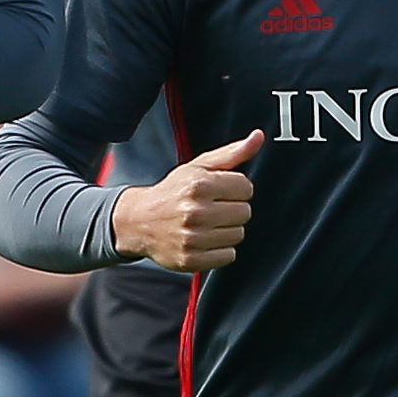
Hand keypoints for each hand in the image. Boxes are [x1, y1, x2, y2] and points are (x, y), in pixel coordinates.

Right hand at [112, 131, 260, 271]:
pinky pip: (228, 256)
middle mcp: (194, 211)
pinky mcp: (191, 260)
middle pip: (245, 212)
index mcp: (198, 185)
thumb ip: (232, 153)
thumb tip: (259, 136)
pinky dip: (220, 249)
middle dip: (232, 209)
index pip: (246, 188)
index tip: (220, 191)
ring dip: (227, 229)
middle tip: (212, 208)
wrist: (138, 221)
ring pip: (238, 235)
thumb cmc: (173, 191)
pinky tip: (204, 239)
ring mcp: (192, 238)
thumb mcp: (198, 167)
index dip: (235, 189)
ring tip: (206, 224)